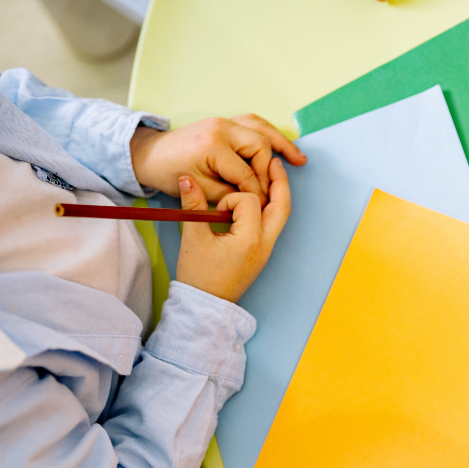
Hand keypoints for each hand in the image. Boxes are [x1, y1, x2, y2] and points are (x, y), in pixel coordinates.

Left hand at [130, 115, 305, 205]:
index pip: (246, 171)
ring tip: (299, 159)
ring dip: (281, 143)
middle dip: (270, 169)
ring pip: (262, 128)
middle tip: (275, 188)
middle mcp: (221, 128)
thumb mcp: (199, 190)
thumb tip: (257, 198)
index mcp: (212, 145)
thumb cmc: (170, 173)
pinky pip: (253, 123)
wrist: (150, 155)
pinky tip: (281, 145)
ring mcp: (223, 121)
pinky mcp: (224, 122)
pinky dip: (269, 134)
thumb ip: (230, 194)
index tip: (262, 206)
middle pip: (260, 145)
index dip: (257, 191)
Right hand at [175, 159, 290, 302]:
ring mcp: (267, 248)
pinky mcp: (263, 252)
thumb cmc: (200, 276)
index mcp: (250, 239)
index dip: (231, 198)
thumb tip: (187, 178)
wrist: (207, 306)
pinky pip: (273, 224)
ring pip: (280, 215)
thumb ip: (193, 206)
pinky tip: (261, 198)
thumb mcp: (193, 239)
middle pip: (281, 206)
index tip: (216, 210)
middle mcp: (265, 243)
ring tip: (271, 174)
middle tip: (273, 161)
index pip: (249, 202)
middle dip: (279, 182)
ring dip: (277, 194)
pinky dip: (270, 208)